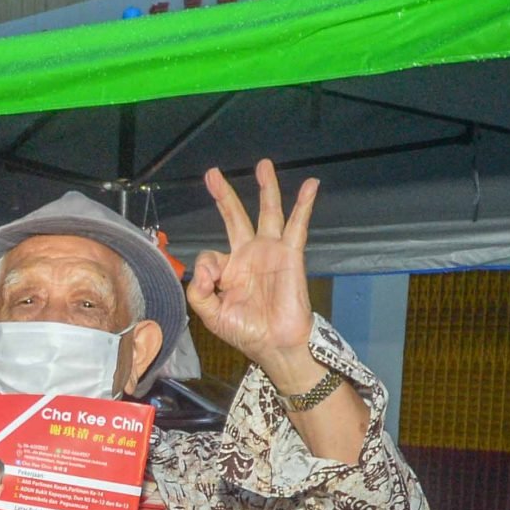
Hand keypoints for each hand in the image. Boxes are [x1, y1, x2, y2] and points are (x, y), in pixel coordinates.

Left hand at [188, 160, 324, 392]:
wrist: (274, 344)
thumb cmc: (245, 332)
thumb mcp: (210, 314)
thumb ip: (198, 290)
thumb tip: (206, 264)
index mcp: (230, 269)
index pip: (211, 252)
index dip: (207, 266)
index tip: (211, 282)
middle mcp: (249, 255)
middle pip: (236, 216)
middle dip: (224, 195)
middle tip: (212, 174)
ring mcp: (271, 252)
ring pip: (268, 212)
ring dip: (266, 188)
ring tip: (263, 165)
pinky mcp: (290, 254)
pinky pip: (298, 225)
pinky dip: (304, 205)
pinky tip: (310, 186)